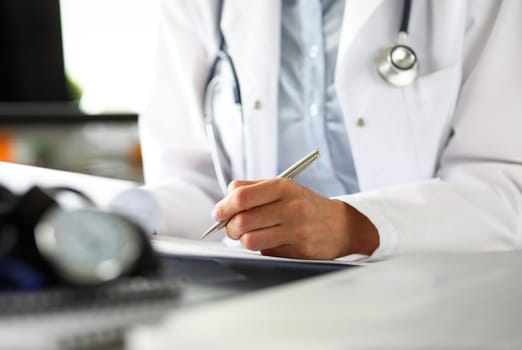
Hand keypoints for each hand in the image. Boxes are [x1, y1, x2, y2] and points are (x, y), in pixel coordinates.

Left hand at [212, 178, 378, 258]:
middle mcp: (291, 207)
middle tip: (233, 227)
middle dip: (230, 227)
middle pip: (242, 221)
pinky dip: (262, 248)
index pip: (241, 197)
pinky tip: (272, 240)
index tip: (218, 213)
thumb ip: (250, 189)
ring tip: (250, 234)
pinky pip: (265, 252)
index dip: (223, 207)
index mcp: (283, 187)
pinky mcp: (299, 251)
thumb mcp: (283, 187)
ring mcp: (296, 231)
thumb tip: (222, 205)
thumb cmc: (304, 204)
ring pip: (250, 241)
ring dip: (244, 240)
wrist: (341, 224)